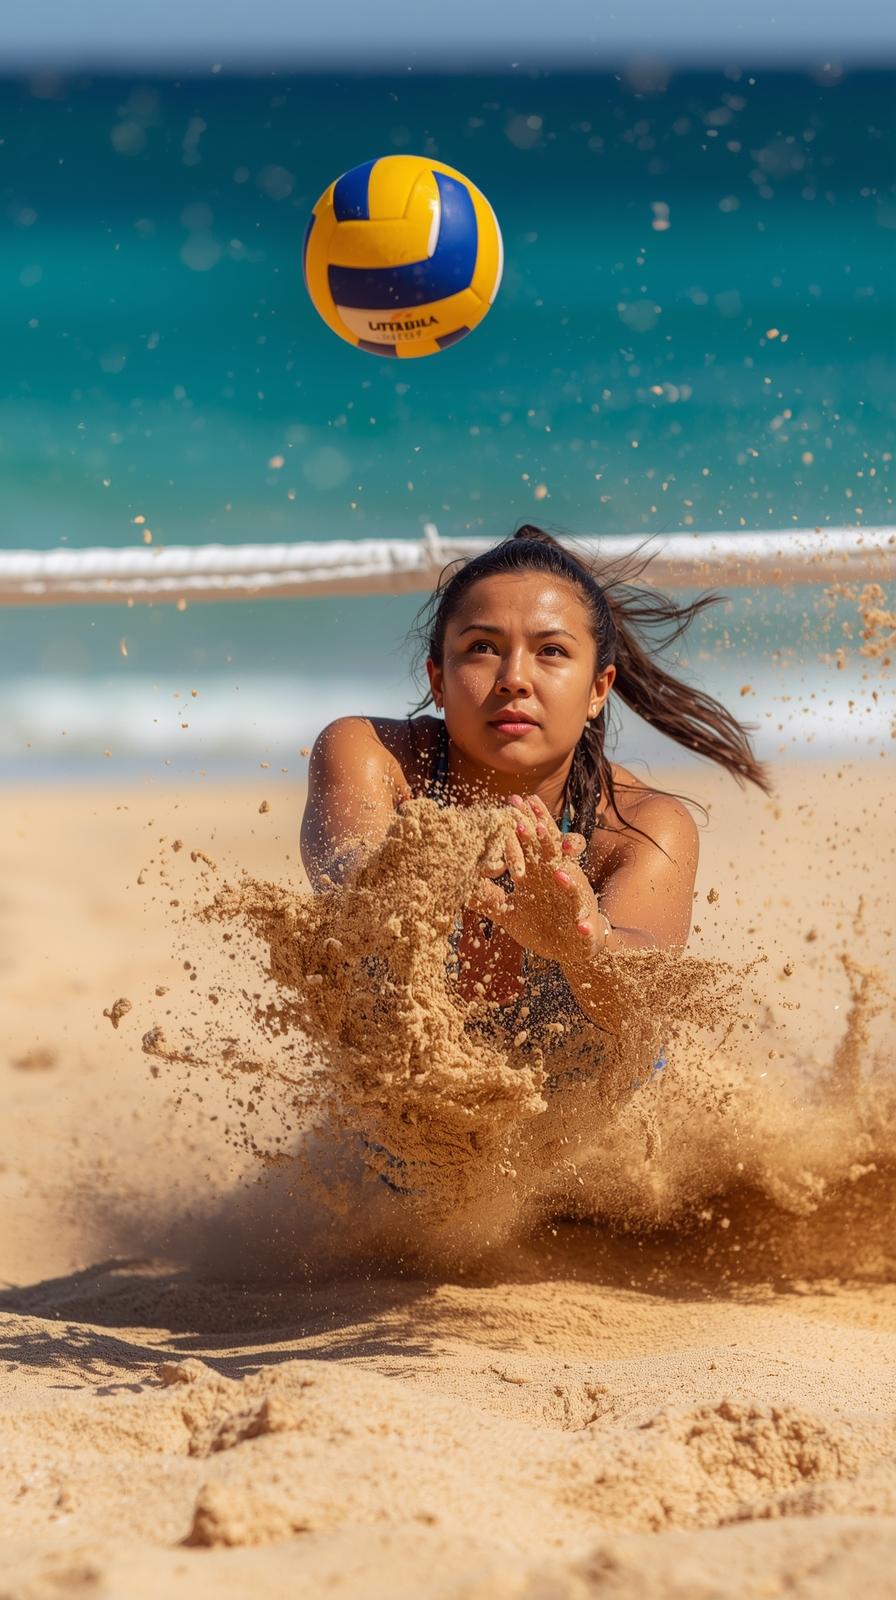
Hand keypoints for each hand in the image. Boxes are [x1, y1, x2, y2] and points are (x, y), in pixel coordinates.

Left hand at [470, 793, 606, 965]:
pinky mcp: (586, 925)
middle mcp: (560, 881)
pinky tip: (579, 924)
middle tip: (533, 817)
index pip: (532, 844)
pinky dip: (584, 923)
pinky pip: (586, 923)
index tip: (511, 803)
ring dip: (567, 880)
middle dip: (544, 835)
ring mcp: (575, 902)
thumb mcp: (511, 913)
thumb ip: (490, 900)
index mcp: (540, 876)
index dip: (524, 824)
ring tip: (557, 873)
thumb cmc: (542, 925)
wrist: (573, 947)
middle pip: (552, 854)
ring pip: (573, 886)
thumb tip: (462, 890)